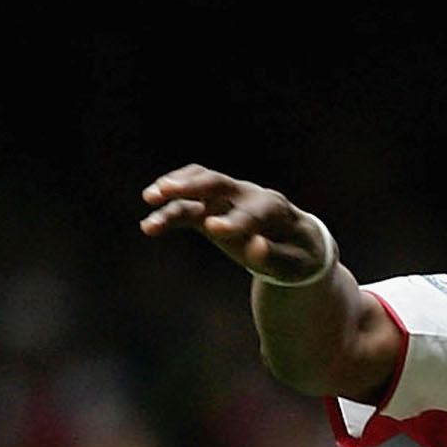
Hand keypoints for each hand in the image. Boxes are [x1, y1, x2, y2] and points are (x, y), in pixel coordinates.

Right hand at [138, 165, 331, 283]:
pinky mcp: (212, 208)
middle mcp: (247, 195)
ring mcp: (228, 199)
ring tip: (149, 200)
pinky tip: (151, 224)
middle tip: (165, 191)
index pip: (252, 212)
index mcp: (274, 208)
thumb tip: (254, 248)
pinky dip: (170, 207)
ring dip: (173, 191)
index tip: (214, 230)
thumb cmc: (297, 255)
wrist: (295, 242)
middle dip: (192, 185)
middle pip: (217, 182)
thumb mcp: (295, 264)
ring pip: (197, 187)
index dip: (235, 221)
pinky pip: (189, 202)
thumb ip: (275, 257)